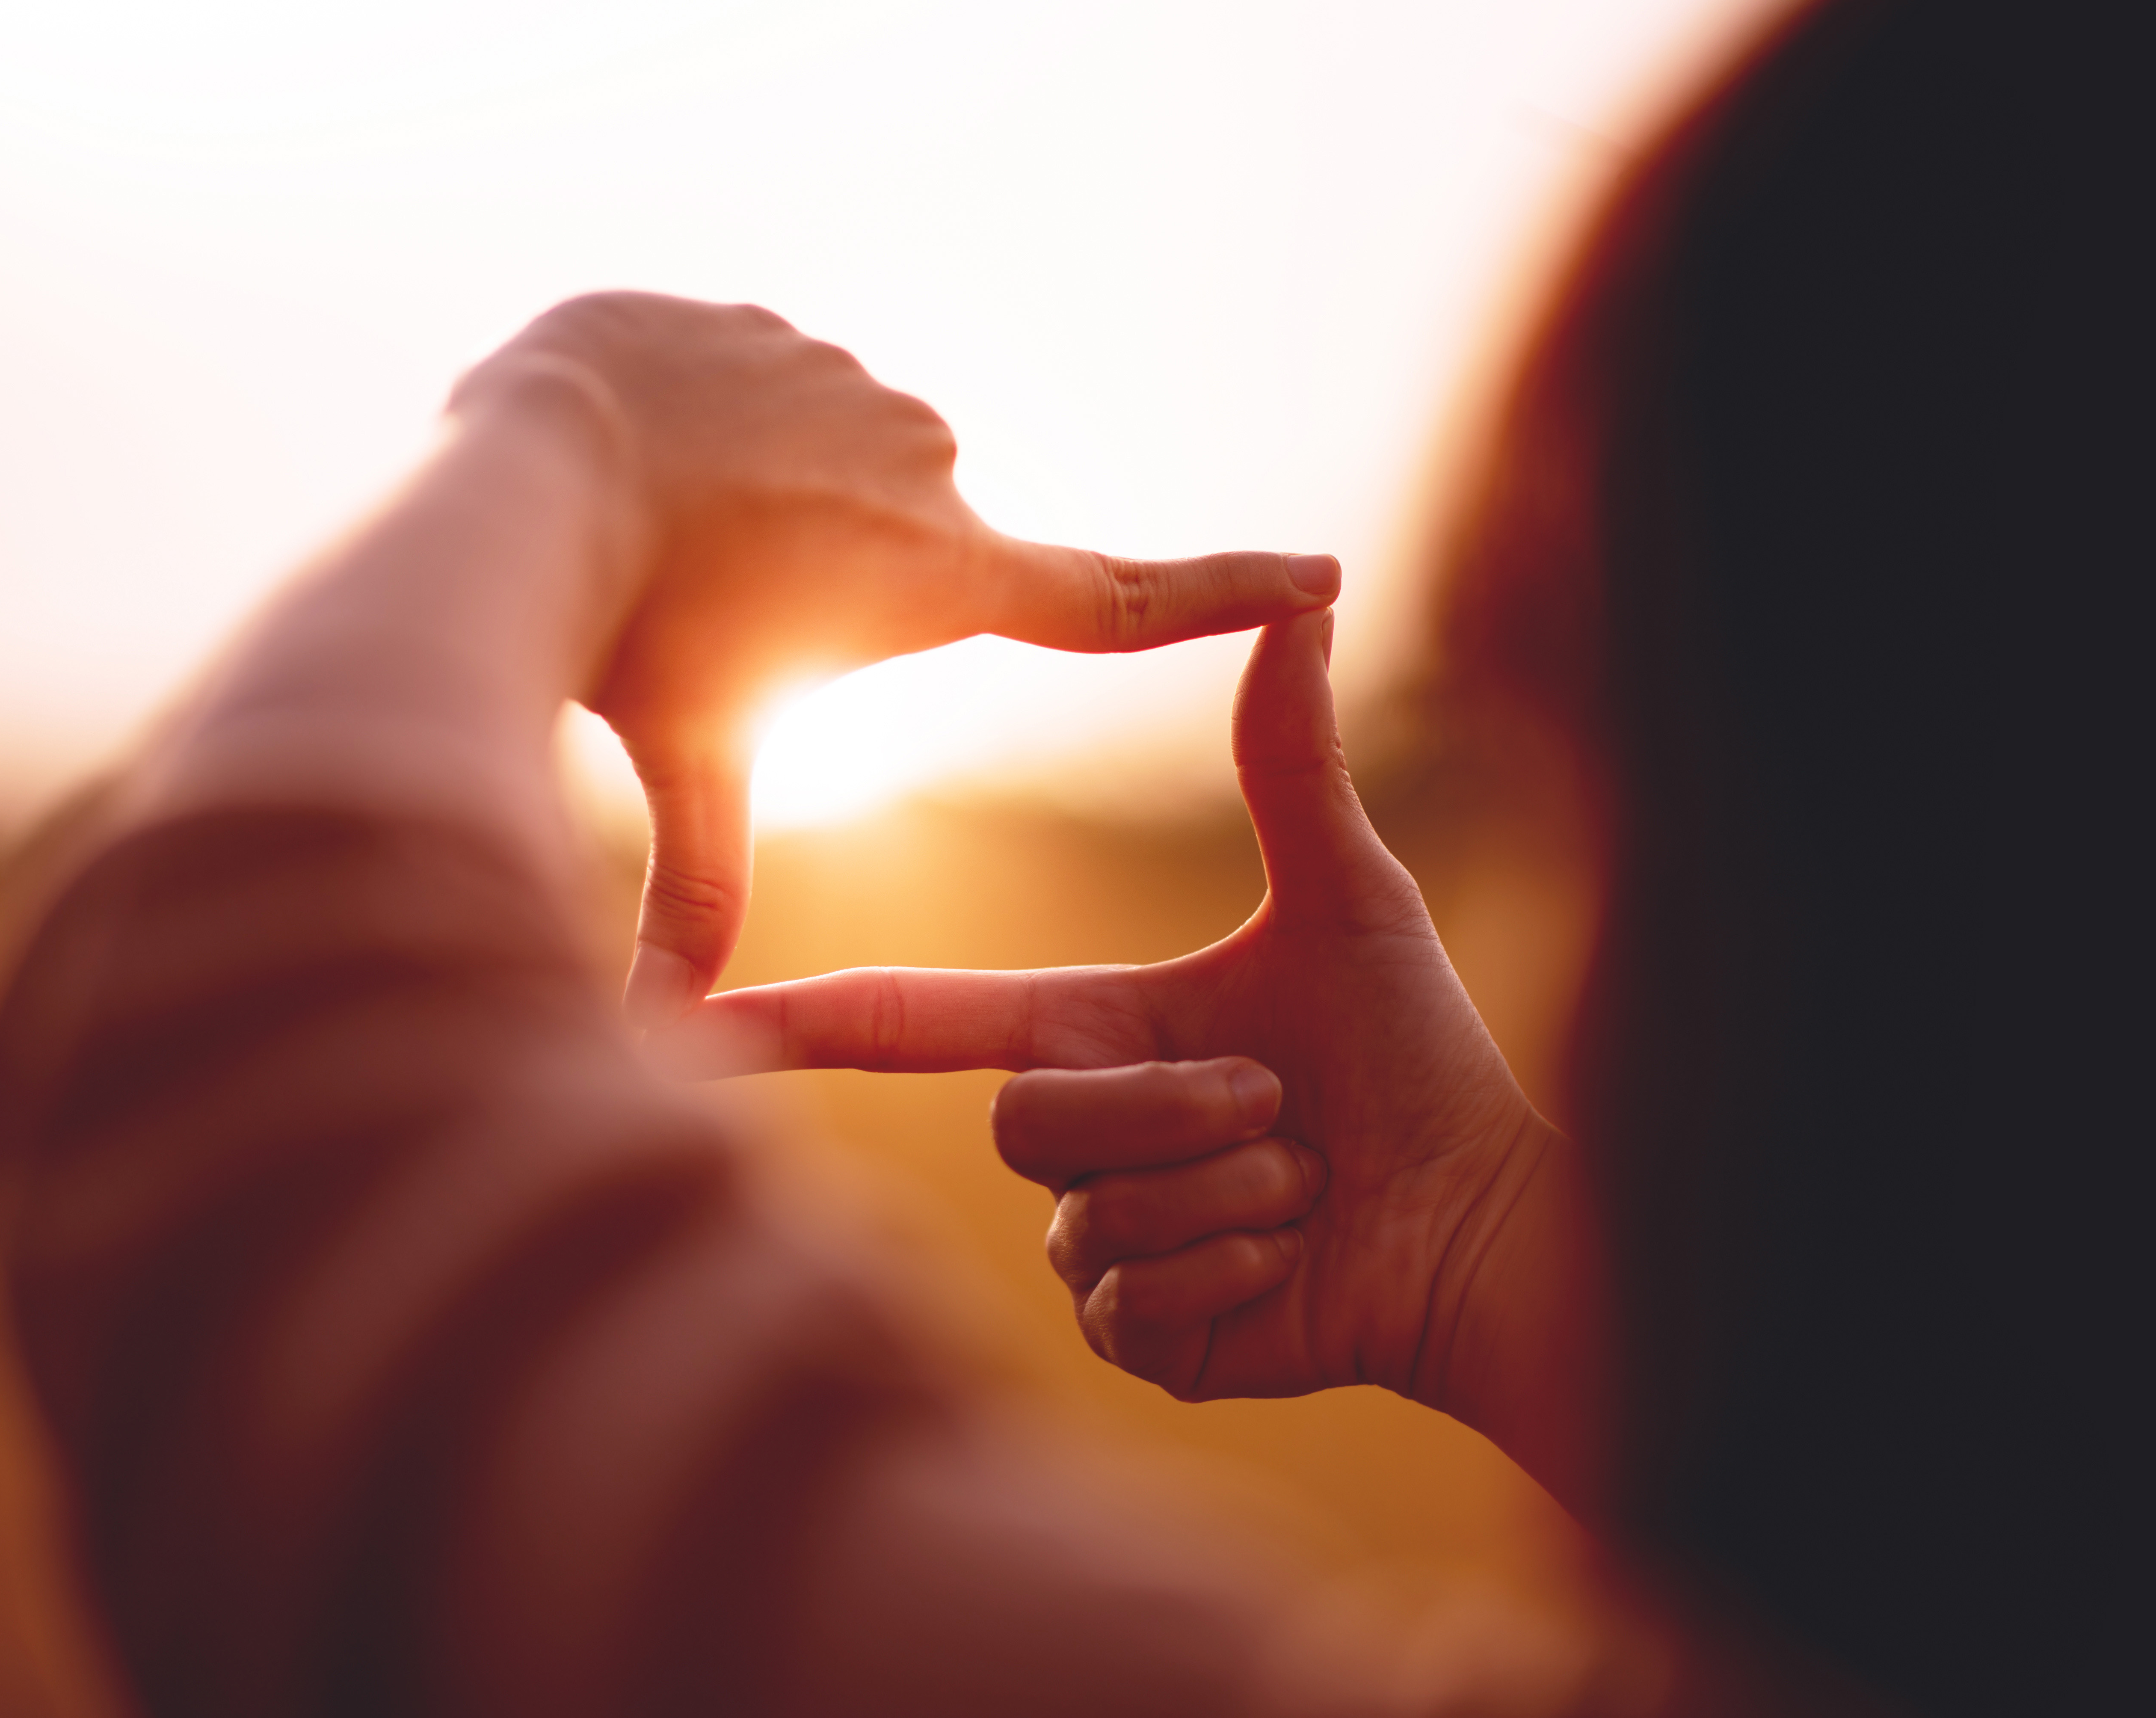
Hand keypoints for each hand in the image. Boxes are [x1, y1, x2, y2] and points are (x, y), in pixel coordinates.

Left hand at [451, 293, 1340, 1023]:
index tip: (1318, 575)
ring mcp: (859, 383)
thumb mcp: (684, 760)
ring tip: (664, 529)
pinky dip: (712, 432)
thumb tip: (651, 1041)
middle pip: (897, 552)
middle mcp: (929, 470)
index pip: (1121, 601)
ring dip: (759, 503)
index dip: (1228, 595)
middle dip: (819, 581)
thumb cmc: (622, 628)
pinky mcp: (789, 328)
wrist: (539, 458)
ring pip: (823, 467)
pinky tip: (645, 452)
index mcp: (937, 577)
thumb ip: (696, 889)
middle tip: (713, 602)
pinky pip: (766, 393)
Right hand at [658, 613, 1590, 1479]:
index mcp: (1088, 1029)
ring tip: (1301, 1178)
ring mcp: (1095, 1243)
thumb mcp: (1345, 896)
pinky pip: (1131, 1299)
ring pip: (1087, 1212)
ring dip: (1226, 1188)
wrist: (1478, 1216)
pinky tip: (1293, 1258)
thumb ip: (1290, 759)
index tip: (677, 1023)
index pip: (913, 1022)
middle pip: (1025, 1119)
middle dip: (1175, 1107)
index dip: (794, 1022)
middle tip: (1281, 1105)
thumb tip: (1302, 600)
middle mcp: (1074, 1135)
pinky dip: (1236, 1269)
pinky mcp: (1138, 1334)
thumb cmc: (1415, 1054)